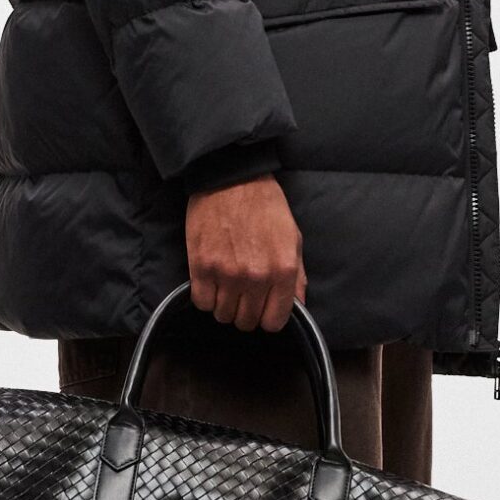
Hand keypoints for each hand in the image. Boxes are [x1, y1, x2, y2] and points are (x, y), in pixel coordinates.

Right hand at [185, 176, 305, 332]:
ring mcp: (227, 274)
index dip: (268, 318)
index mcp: (283, 270)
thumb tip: (298, 305)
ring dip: (224, 305)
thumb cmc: (265, 206)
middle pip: (247, 322)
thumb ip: (297, 276)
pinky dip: (205, 297)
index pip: (274, 322)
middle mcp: (256, 277)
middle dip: (246, 312)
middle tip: (243, 294)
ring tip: (226, 285)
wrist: (232, 178)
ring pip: (223, 315)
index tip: (263, 307)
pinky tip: (211, 281)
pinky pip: (201, 302)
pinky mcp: (202, 267)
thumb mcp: (293, 238)